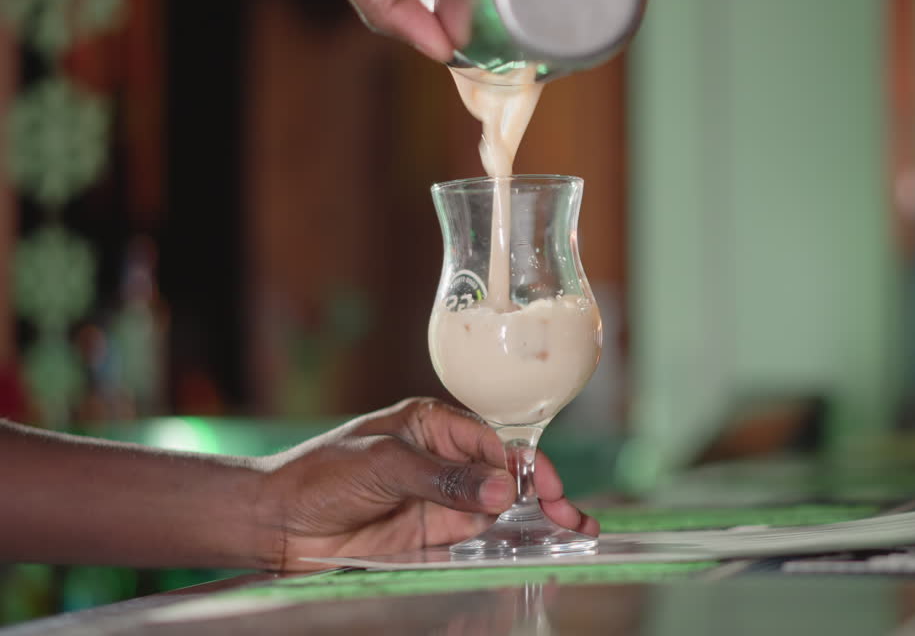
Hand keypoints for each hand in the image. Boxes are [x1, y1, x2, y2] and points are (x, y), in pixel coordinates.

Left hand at [257, 398, 598, 570]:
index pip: (493, 443)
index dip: (525, 465)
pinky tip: (533, 554)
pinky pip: (476, 542)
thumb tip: (501, 491)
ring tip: (571, 534)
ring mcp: (440, 501)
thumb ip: (444, 479)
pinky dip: (505, 548)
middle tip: (572, 519)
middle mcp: (443, 462)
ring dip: (534, 523)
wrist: (276, 525)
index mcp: (433, 426)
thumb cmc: (318, 476)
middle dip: (544, 494)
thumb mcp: (382, 465)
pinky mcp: (430, 537)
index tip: (546, 488)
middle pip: (505, 477)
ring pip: (498, 512)